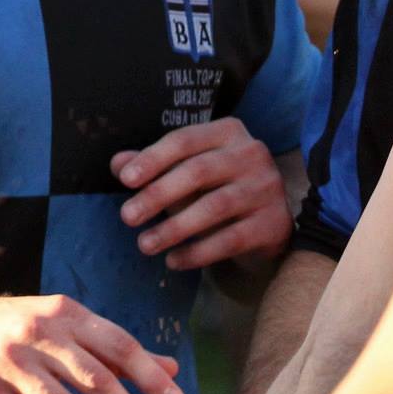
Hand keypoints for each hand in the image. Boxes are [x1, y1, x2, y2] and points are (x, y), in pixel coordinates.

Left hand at [113, 117, 290, 268]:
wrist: (267, 222)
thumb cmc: (218, 188)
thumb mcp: (184, 172)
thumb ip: (153, 166)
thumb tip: (118, 164)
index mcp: (228, 132)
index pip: (184, 140)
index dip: (153, 158)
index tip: (125, 180)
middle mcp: (252, 153)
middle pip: (198, 171)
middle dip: (158, 194)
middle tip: (127, 217)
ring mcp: (267, 187)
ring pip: (215, 207)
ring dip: (174, 228)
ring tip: (144, 244)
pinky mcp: (275, 223)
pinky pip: (230, 239)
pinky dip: (198, 252)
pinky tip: (173, 261)